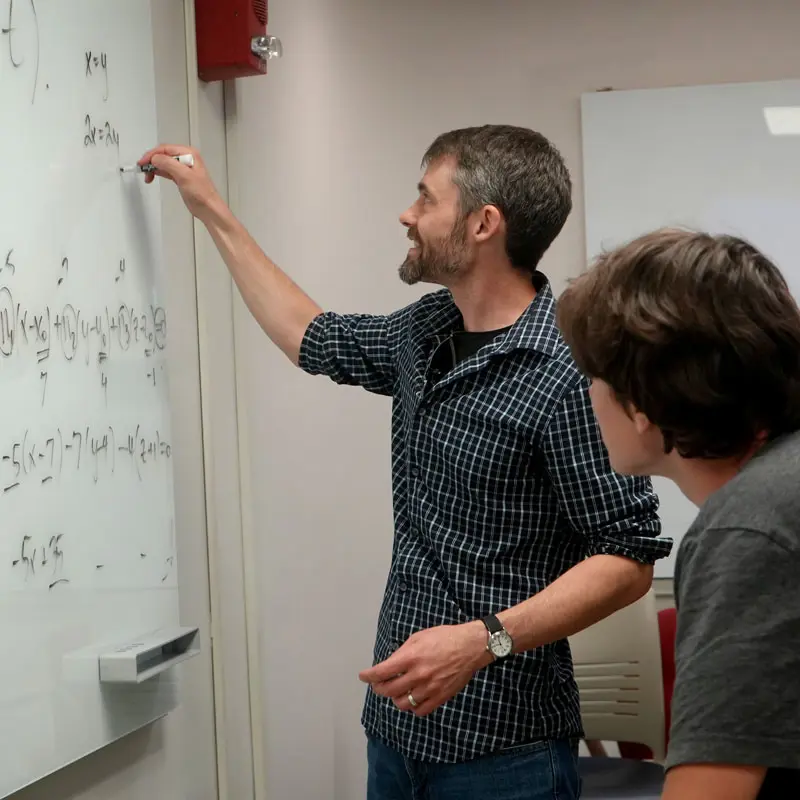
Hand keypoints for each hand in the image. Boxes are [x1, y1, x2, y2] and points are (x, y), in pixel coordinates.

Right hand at [137, 144, 223, 220]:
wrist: (208, 208)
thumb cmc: (201, 193)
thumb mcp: (184, 175)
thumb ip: (168, 164)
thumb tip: (154, 158)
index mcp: (189, 153)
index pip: (165, 149)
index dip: (152, 154)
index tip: (142, 163)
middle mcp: (186, 158)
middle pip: (163, 154)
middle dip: (151, 160)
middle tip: (142, 169)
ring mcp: (183, 168)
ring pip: (163, 162)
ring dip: (153, 167)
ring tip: (146, 175)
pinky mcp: (180, 177)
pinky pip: (165, 170)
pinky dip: (157, 172)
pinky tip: (152, 176)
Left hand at [359, 622, 491, 716]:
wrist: (470, 647)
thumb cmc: (445, 638)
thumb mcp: (419, 637)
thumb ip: (403, 652)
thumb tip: (390, 664)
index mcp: (411, 657)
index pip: (382, 672)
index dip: (368, 676)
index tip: (363, 676)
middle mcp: (418, 675)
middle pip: (389, 690)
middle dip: (379, 688)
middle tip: (378, 684)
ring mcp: (429, 688)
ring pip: (402, 703)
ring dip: (395, 698)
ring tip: (396, 691)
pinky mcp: (440, 697)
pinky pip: (420, 710)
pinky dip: (413, 707)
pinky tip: (412, 698)